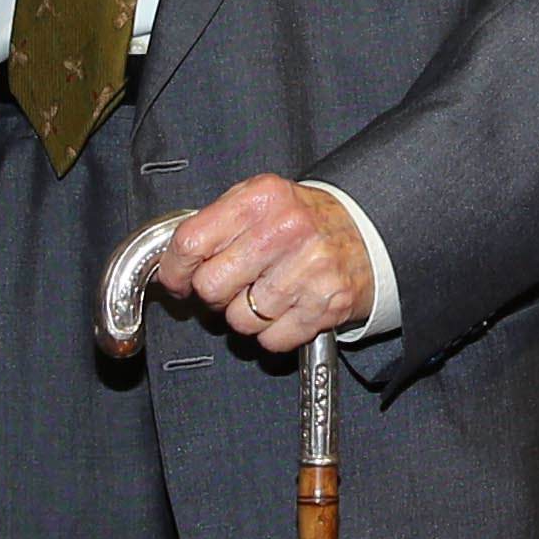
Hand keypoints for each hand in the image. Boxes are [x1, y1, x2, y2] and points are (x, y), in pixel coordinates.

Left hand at [155, 175, 372, 355]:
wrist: (367, 231)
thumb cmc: (304, 220)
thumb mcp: (259, 201)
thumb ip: (215, 224)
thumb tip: (171, 263)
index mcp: (261, 198)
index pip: (190, 242)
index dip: (174, 269)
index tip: (178, 280)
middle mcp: (285, 230)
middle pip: (211, 286)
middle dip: (214, 294)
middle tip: (233, 284)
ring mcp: (309, 269)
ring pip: (239, 320)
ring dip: (246, 315)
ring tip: (265, 294)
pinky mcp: (327, 305)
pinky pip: (271, 340)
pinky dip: (273, 333)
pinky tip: (286, 309)